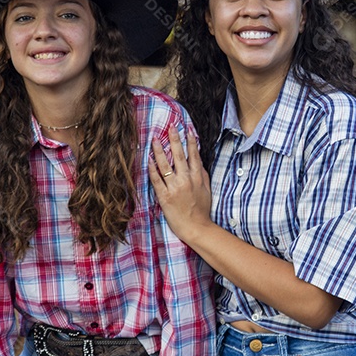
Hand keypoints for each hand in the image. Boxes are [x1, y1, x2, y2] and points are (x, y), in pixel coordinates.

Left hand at [148, 125, 213, 241]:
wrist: (196, 228)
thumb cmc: (202, 210)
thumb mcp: (206, 190)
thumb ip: (202, 175)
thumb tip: (198, 162)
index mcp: (197, 178)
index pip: (194, 155)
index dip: (190, 142)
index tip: (187, 130)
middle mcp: (186, 180)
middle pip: (180, 156)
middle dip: (175, 140)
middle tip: (171, 127)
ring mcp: (174, 188)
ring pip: (166, 165)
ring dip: (160, 150)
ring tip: (155, 139)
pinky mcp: (165, 197)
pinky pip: (156, 180)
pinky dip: (152, 169)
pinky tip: (148, 159)